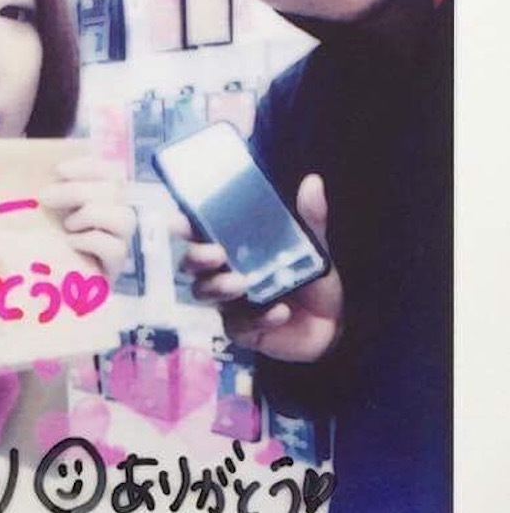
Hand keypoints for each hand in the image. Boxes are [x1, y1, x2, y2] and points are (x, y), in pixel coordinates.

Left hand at [39, 154, 136, 284]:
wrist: (42, 288)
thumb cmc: (43, 243)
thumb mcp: (45, 213)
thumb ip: (48, 192)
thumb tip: (36, 167)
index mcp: (102, 198)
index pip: (111, 172)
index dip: (90, 166)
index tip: (59, 170)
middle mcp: (116, 218)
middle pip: (115, 191)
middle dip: (78, 190)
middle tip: (45, 198)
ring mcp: (119, 243)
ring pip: (124, 218)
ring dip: (91, 215)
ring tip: (66, 226)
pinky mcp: (115, 268)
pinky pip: (116, 248)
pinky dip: (91, 240)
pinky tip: (70, 243)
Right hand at [177, 173, 343, 362]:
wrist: (331, 322)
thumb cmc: (308, 278)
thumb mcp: (312, 244)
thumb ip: (309, 218)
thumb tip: (312, 183)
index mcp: (233, 245)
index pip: (200, 232)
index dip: (185, 226)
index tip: (180, 221)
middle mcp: (223, 271)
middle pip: (192, 264)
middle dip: (197, 257)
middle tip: (217, 254)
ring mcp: (228, 302)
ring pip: (205, 294)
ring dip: (219, 287)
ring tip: (242, 283)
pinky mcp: (240, 329)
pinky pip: (238, 325)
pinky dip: (258, 318)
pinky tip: (279, 312)